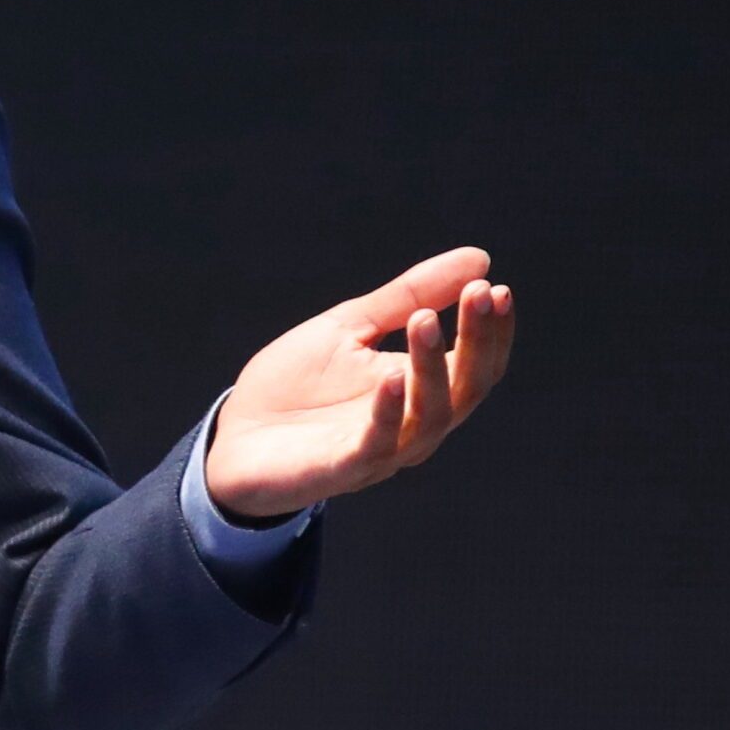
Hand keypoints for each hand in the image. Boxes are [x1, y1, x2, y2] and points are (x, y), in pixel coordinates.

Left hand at [205, 246, 516, 519]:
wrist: (234, 437)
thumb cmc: (296, 386)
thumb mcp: (351, 327)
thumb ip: (409, 297)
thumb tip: (479, 260)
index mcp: (420, 390)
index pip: (476, 363)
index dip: (490, 330)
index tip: (494, 287)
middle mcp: (414, 424)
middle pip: (466, 388)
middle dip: (476, 341)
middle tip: (479, 296)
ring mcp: (382, 450)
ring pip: (429, 416)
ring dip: (432, 367)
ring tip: (424, 320)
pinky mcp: (343, 468)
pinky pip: (377, 445)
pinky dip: (388, 413)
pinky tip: (391, 377)